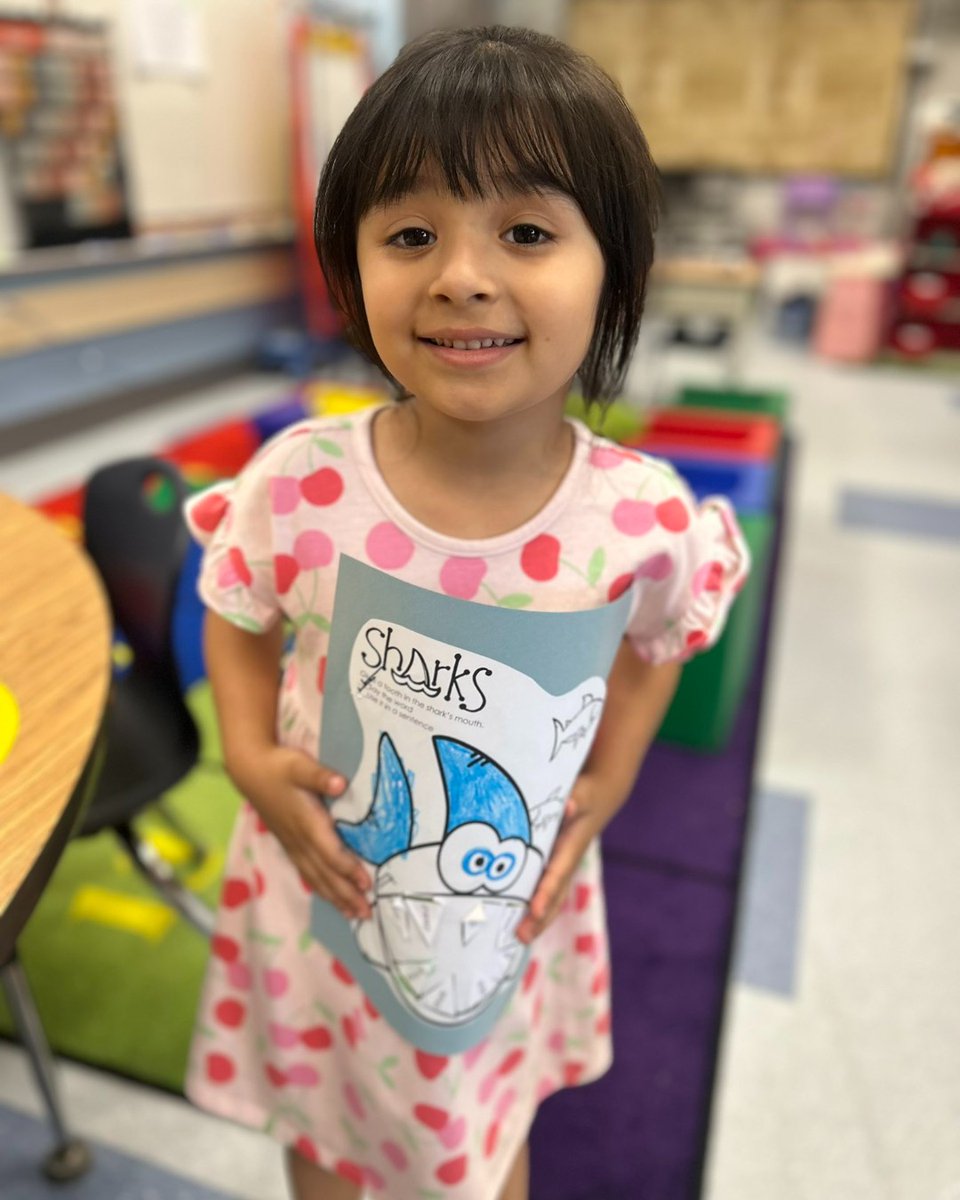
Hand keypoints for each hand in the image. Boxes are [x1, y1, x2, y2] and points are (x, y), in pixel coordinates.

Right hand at [227, 744, 371, 920]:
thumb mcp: (299, 765)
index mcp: (306, 822)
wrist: (250, 771)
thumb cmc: (279, 767)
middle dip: (346, 895)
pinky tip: (331, 898)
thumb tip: (341, 783)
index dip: (348, 869)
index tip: (367, 883)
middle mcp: (300, 840)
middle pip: (325, 873)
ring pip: (316, 877)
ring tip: (354, 915)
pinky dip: (321, 888)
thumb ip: (319, 775)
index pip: (329, 852)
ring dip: (335, 897)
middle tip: (367, 914)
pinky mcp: (289, 845)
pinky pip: (307, 873)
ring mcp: (293, 846)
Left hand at [515, 775, 606, 944]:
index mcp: (571, 847)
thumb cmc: (588, 794)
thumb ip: (576, 798)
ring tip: (519, 937)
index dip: (546, 892)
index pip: (557, 874)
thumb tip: (570, 805)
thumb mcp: (582, 792)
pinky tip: (515, 918)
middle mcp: (567, 861)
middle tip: (521, 937)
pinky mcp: (555, 864)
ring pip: (550, 896)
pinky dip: (533, 904)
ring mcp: (562, 865)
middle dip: (540, 917)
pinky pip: (544, 887)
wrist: (600, 796)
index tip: (534, 911)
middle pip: (555, 895)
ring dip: (537, 917)